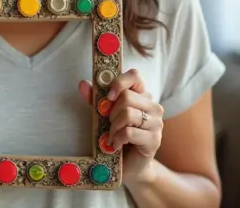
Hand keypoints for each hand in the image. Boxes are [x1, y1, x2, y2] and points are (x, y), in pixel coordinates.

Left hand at [79, 68, 163, 184]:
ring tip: (112, 136)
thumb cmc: (117, 136)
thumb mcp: (104, 115)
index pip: (135, 76)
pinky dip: (117, 139)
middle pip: (127, 96)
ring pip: (128, 114)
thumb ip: (95, 99)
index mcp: (142, 95)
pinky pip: (129, 132)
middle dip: (112, 112)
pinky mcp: (154, 140)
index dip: (119, 82)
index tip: (109, 97)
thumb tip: (83, 84)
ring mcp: (156, 123)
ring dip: (114, 127)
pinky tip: (116, 145)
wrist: (128, 165)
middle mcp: (153, 106)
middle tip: (109, 124)